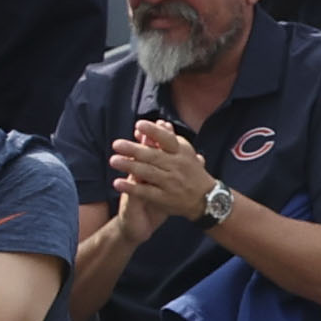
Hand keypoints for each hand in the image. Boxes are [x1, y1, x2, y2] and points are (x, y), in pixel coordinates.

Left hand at [107, 117, 221, 220]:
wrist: (207, 199)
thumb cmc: (192, 171)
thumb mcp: (185, 152)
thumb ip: (170, 138)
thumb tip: (159, 122)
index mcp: (181, 152)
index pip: (167, 140)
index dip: (154, 132)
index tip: (138, 125)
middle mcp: (176, 166)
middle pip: (153, 156)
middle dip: (134, 149)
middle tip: (116, 144)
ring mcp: (171, 183)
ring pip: (148, 173)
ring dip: (130, 166)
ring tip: (113, 160)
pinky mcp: (165, 198)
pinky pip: (146, 192)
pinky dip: (131, 187)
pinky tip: (117, 183)